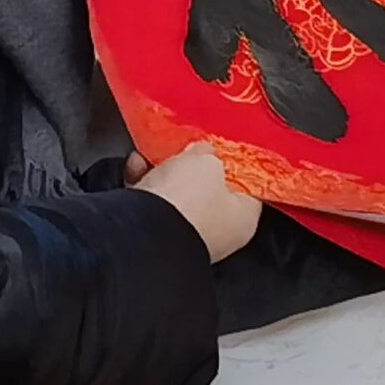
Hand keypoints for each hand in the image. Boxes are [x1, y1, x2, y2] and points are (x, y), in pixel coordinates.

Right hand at [138, 140, 262, 261]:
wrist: (144, 231)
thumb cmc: (188, 202)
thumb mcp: (208, 161)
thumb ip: (210, 154)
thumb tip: (203, 152)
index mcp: (243, 219)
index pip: (248, 187)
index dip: (235, 163)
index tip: (223, 147)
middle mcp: (217, 234)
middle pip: (208, 190)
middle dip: (194, 166)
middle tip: (188, 149)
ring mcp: (184, 236)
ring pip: (175, 195)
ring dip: (163, 171)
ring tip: (155, 153)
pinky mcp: (153, 235)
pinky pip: (150, 203)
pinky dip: (143, 182)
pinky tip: (137, 167)